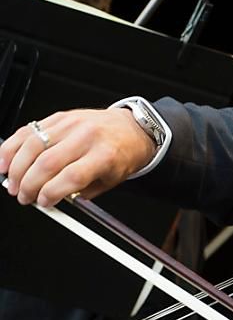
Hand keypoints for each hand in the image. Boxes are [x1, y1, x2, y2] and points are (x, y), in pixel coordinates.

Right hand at [0, 108, 154, 206]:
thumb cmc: (123, 154)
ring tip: (12, 184)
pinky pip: (29, 130)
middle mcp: (86, 137)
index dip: (51, 193)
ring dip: (16, 168)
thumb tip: (53, 200)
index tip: (43, 202)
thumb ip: (81, 192)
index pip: (72, 177)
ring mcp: (71, 124)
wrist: (133, 128)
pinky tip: (6, 161)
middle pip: (48, 163)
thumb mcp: (111, 180)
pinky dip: (12, 147)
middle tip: (23, 196)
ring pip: (33, 146)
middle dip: (29, 184)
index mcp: (105, 155)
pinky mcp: (60, 116)